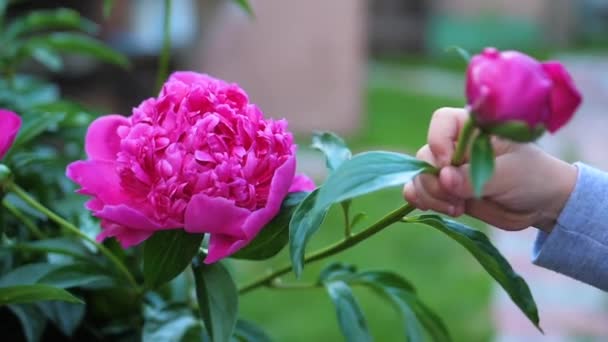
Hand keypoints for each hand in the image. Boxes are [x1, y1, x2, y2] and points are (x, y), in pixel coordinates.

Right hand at [403, 107, 577, 231]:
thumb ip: (474, 177)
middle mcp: (456, 147)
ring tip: (457, 208)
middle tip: (456, 198)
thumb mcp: (509, 174)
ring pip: (420, 178)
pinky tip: (441, 209)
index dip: (439, 142)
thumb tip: (444, 178)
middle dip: (434, 180)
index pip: (442, 122)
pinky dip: (423, 201)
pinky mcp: (447, 192)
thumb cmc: (533, 177)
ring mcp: (449, 171)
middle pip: (425, 156)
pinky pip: (421, 193)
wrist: (542, 204)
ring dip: (431, 195)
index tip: (450, 164)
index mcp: (473, 130)